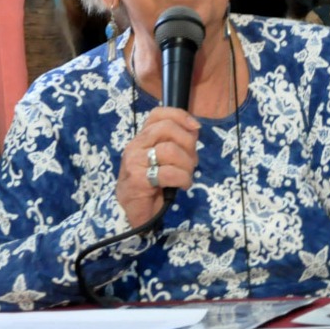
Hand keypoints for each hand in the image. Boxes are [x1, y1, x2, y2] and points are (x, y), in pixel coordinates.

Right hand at [115, 106, 199, 227]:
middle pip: (167, 128)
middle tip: (191, 161)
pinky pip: (170, 173)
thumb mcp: (165, 159)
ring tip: (186, 175)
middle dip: (188, 143)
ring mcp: (133, 162)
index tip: (195, 128)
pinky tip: (183, 185)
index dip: (180, 116)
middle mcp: (135, 146)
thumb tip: (194, 129)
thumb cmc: (153, 184)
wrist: (135, 214)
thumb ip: (177, 142)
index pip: (157, 114)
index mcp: (142, 138)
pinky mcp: (137, 180)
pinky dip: (183, 179)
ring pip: (170, 150)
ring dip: (187, 164)